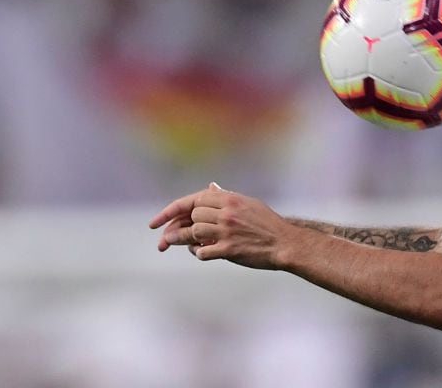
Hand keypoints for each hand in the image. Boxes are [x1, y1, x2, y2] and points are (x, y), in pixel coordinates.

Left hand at [149, 183, 293, 269]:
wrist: (286, 243)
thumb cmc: (267, 223)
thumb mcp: (247, 203)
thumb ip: (226, 197)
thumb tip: (211, 187)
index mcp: (230, 199)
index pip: (194, 200)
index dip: (172, 210)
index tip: (156, 221)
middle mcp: (227, 213)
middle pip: (192, 217)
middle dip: (180, 227)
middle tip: (168, 237)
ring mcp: (227, 231)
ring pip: (193, 233)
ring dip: (183, 241)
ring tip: (177, 244)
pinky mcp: (230, 250)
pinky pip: (203, 252)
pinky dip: (198, 253)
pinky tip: (200, 252)